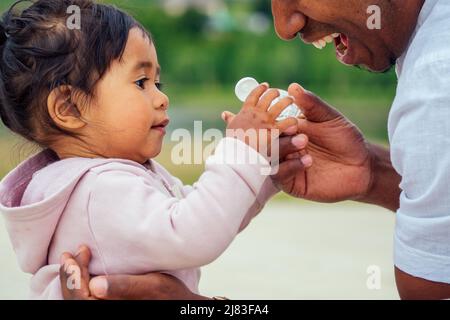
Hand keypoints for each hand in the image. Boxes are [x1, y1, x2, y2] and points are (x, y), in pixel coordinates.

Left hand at [60, 246, 204, 299]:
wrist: (179, 304)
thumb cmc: (169, 295)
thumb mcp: (152, 285)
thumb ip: (124, 286)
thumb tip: (95, 285)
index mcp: (112, 309)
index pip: (80, 297)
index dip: (74, 276)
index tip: (78, 252)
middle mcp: (106, 311)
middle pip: (75, 299)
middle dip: (69, 276)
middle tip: (69, 254)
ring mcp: (108, 308)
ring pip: (79, 300)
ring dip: (73, 280)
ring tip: (73, 259)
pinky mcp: (110, 305)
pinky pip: (86, 299)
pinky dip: (80, 285)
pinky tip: (83, 272)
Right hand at [224, 83, 298, 156]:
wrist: (239, 153)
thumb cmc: (233, 141)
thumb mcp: (230, 127)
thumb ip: (230, 119)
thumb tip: (224, 113)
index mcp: (246, 111)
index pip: (254, 95)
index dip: (260, 89)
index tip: (265, 85)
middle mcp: (257, 113)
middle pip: (268, 97)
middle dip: (274, 93)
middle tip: (278, 92)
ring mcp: (266, 121)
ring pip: (280, 105)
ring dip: (286, 101)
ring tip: (290, 100)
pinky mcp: (275, 130)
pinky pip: (287, 122)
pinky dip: (292, 120)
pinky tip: (294, 121)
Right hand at [272, 83, 371, 202]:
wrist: (362, 167)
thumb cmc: (345, 139)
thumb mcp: (329, 118)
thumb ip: (312, 105)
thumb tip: (293, 86)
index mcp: (287, 130)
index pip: (269, 123)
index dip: (270, 118)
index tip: (281, 112)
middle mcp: (282, 147)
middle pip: (264, 141)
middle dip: (275, 133)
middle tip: (294, 128)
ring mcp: (285, 165)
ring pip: (269, 158)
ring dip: (283, 148)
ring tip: (303, 141)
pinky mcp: (291, 184)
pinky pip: (280, 176)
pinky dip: (290, 167)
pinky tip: (308, 160)